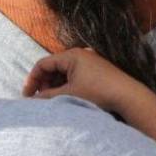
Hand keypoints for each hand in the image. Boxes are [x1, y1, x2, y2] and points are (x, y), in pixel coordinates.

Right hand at [23, 47, 146, 112]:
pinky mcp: (97, 70)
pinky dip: (67, 85)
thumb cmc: (98, 92)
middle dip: (44, 83)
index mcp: (72, 55)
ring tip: (52, 101)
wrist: (128, 96)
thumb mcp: (68, 94)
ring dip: (55, 86)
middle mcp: (81, 54)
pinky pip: (75, 75)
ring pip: (64, 72)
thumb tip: (32, 100)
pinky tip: (66, 98)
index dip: (32, 80)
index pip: (43, 64)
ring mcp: (90, 61)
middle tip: (40, 99)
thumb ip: (47, 96)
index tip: (27, 96)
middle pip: (53, 67)